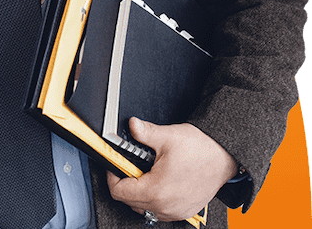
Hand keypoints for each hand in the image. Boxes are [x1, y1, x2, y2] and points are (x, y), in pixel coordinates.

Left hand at [106, 118, 238, 221]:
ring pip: (142, 208)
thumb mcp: (168, 137)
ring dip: (137, 194)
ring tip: (144, 175)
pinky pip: (158, 212)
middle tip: (131, 166)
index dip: (113, 176)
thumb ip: (144, 132)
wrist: (225, 157)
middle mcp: (165, 206)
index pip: (118, 192)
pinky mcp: (184, 212)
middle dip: (125, 183)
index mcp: (156, 190)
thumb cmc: (201, 149)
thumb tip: (131, 125)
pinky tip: (157, 184)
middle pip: (128, 201)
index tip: (117, 165)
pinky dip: (152, 201)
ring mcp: (176, 211)